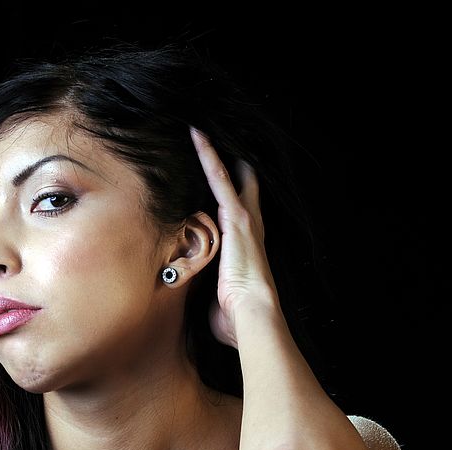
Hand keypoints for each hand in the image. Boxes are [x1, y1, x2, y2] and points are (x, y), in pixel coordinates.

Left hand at [190, 126, 280, 348]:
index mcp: (246, 250)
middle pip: (239, 188)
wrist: (254, 317)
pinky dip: (209, 157)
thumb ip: (209, 295)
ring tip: (197, 130)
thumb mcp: (219, 303)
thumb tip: (198, 307)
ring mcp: (244, 220)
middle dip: (228, 166)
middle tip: (215, 142)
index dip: (233, 196)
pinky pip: (219, 179)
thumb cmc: (238, 318)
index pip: (238, 216)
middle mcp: (249, 230)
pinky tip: (198, 137)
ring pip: (224, 177)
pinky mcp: (236, 217)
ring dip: (212, 154)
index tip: (225, 181)